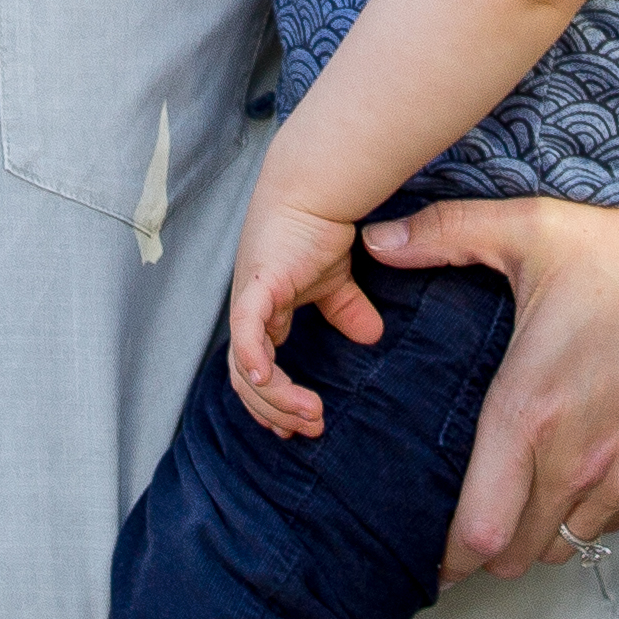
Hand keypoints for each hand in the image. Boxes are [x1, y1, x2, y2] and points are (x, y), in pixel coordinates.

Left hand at [222, 194, 385, 438]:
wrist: (315, 189)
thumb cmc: (318, 227)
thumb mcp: (337, 280)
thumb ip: (347, 309)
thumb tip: (372, 335)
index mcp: (264, 314)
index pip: (256, 371)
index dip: (272, 403)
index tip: (300, 425)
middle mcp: (248, 313)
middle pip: (246, 380)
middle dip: (276, 412)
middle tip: (308, 429)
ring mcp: (247, 301)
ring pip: (246, 367)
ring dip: (275, 398)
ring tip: (308, 414)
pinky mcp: (256, 287)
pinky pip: (247, 330)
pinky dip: (253, 358)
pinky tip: (266, 380)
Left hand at [365, 149, 618, 581]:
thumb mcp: (530, 226)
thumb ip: (443, 235)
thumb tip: (373, 238)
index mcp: (531, 413)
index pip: (477, 534)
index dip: (446, 556)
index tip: (428, 554)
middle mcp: (582, 459)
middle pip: (515, 555)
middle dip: (485, 550)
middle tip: (468, 520)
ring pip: (567, 544)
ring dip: (539, 533)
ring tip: (521, 498)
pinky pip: (616, 523)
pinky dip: (589, 513)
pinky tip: (578, 472)